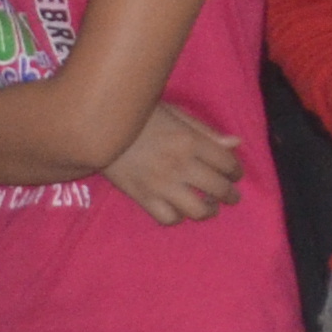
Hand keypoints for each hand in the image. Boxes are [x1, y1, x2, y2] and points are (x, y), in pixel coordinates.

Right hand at [101, 102, 244, 224]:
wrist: (95, 127)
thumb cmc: (138, 115)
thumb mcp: (175, 113)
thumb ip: (205, 131)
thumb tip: (236, 143)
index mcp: (190, 141)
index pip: (227, 163)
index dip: (236, 171)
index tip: (235, 174)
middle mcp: (180, 165)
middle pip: (218, 188)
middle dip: (230, 194)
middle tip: (231, 196)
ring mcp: (161, 184)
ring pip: (198, 210)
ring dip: (209, 211)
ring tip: (210, 207)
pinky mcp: (142, 197)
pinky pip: (168, 218)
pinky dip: (178, 217)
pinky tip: (180, 210)